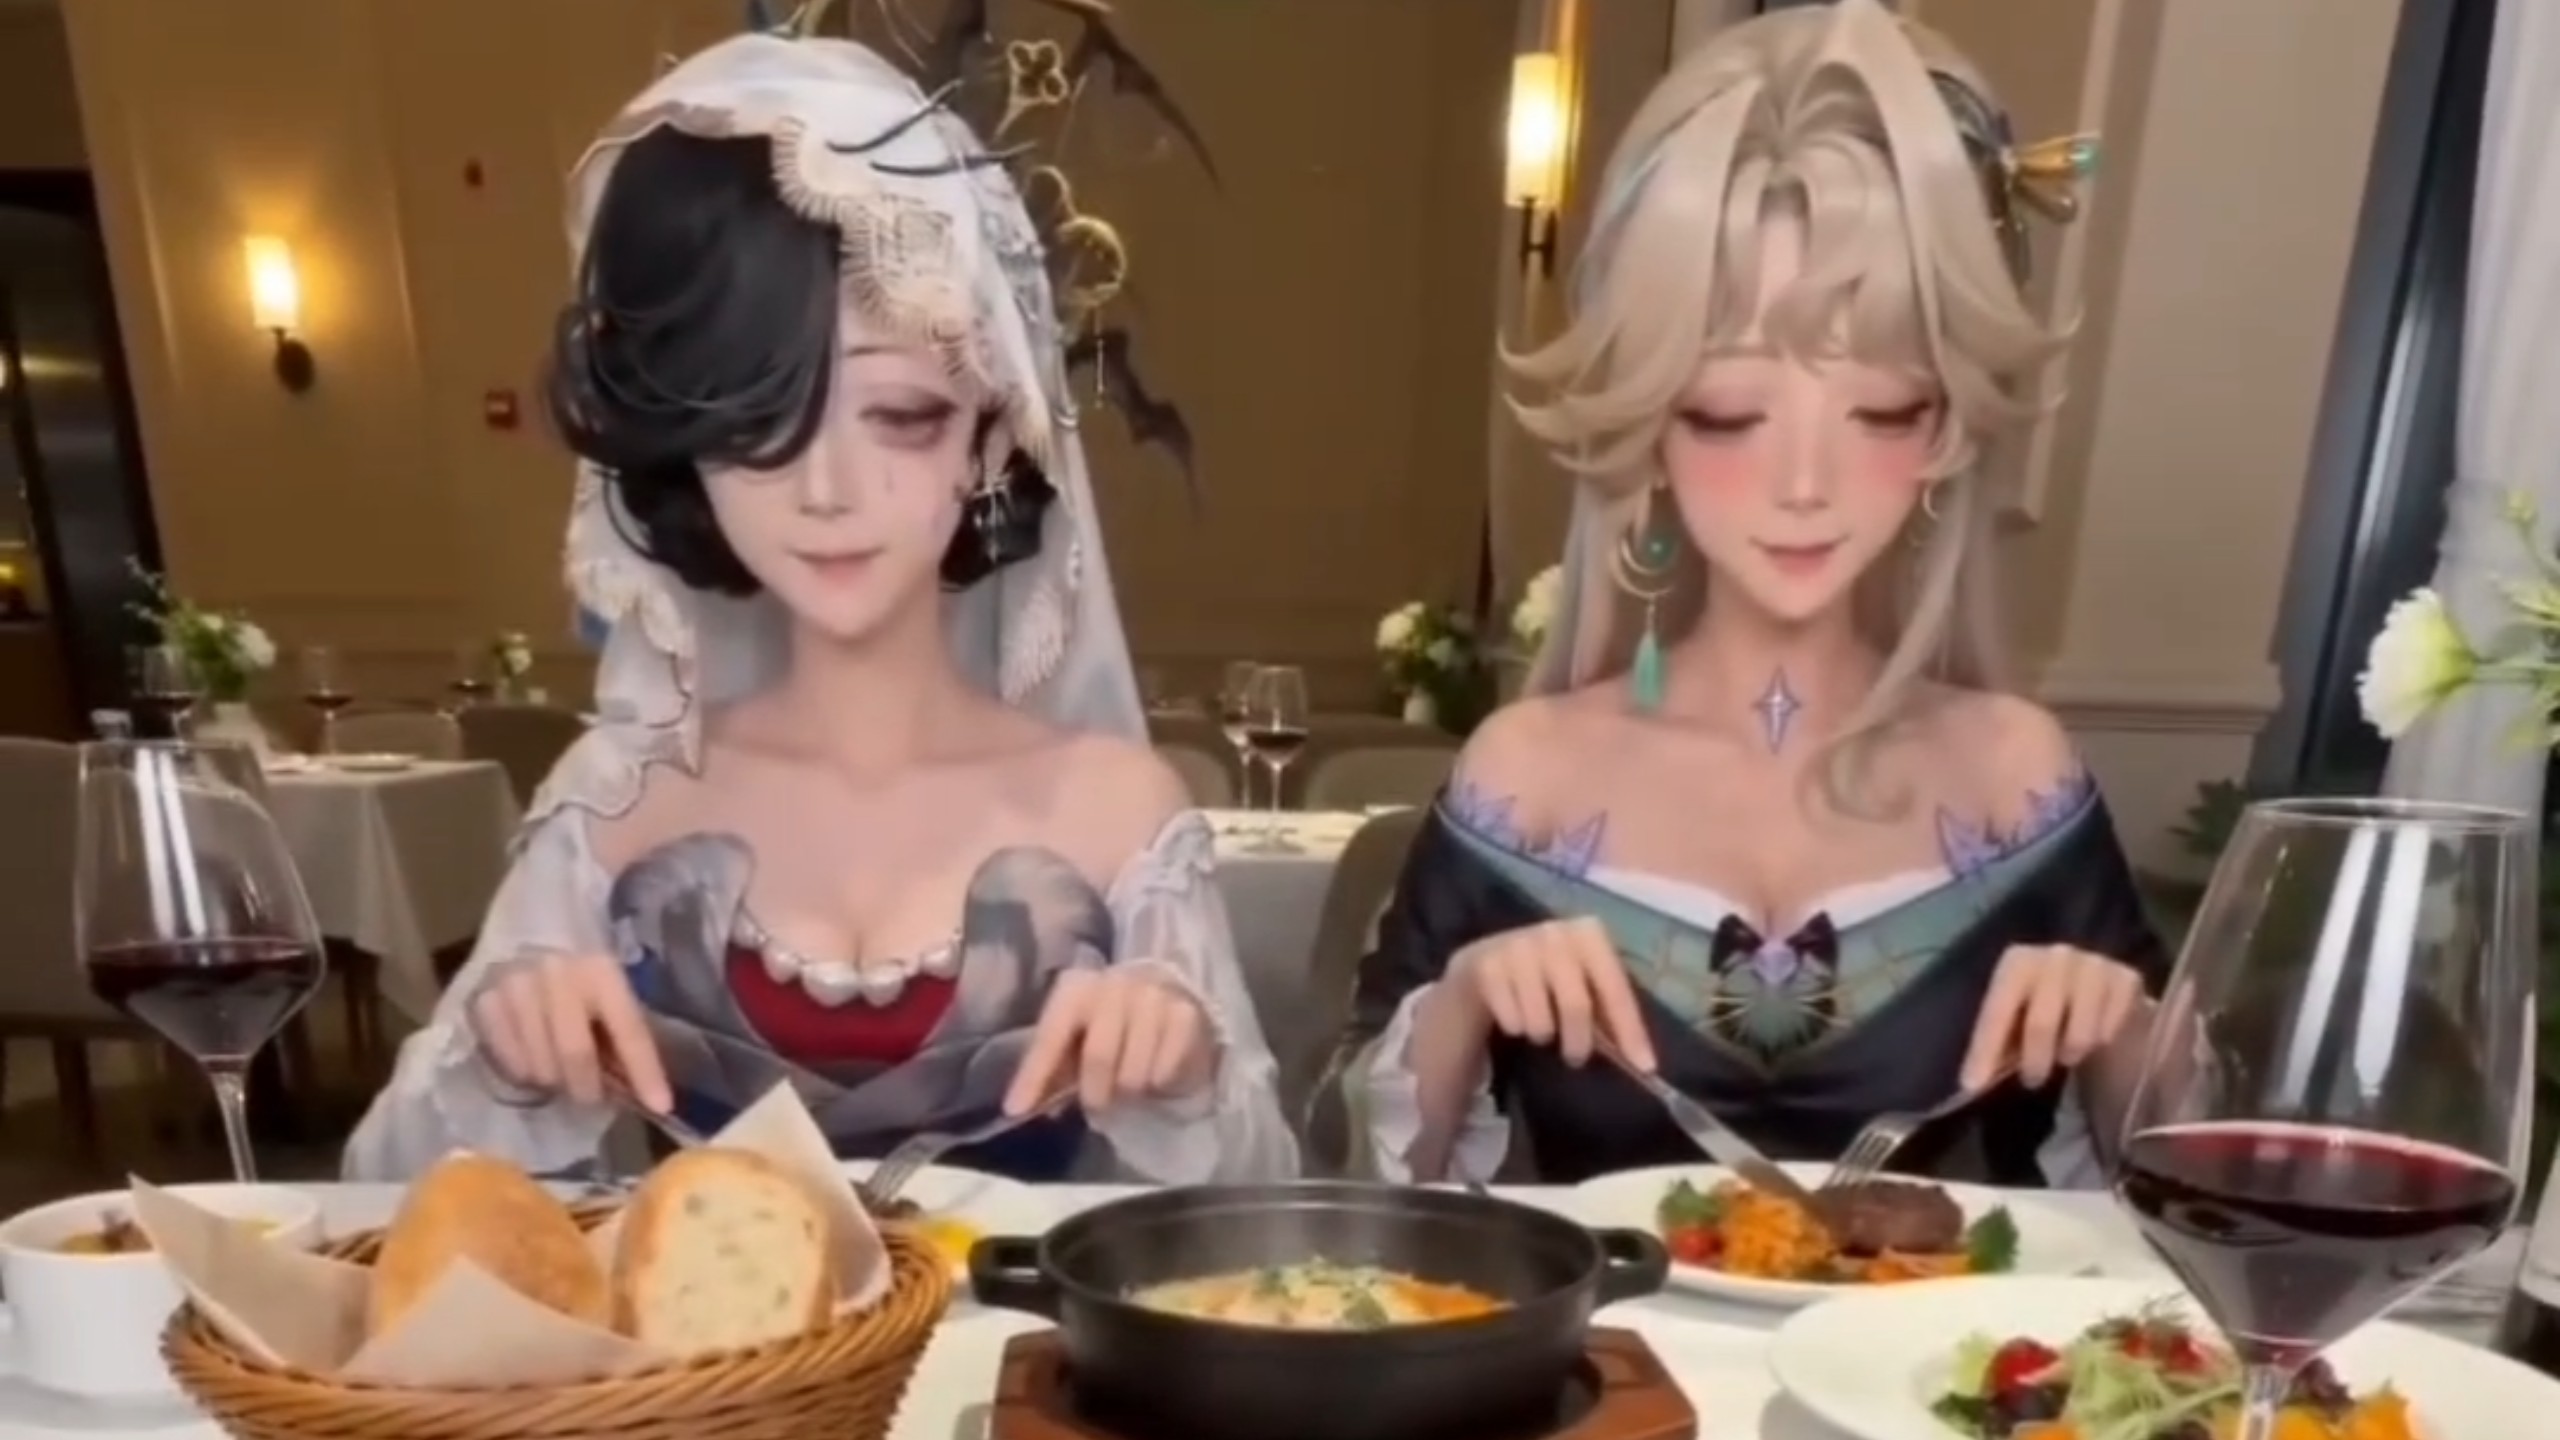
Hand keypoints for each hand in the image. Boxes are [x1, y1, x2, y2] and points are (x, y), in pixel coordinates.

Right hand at [467, 950, 670, 1110]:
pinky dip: (526, 1073)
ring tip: (561, 1073)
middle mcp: (559, 975)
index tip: (661, 1107)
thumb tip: (644, 1092)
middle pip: (576, 1054)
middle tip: (591, 1097)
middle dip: (589, 1088)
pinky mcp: (486, 1003)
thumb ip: (623, 1036)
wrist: (525, 939)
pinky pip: (510, 1063)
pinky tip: (534, 1059)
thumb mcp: (610, 995)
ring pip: (540, 1066)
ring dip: (556, 1082)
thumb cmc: (579, 979)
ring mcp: (517, 988)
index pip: (628, 1030)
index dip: (645, 1072)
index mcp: (602, 971)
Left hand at [1002, 966, 1215, 1115]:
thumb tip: (1020, 1108)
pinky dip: (1158, 1083)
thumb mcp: (1074, 1043)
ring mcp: (1153, 997)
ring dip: (1130, 1091)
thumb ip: (1049, 1071)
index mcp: (1076, 989)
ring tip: (1129, 1083)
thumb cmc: (1109, 1027)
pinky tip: (1155, 1071)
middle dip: (1096, 1093)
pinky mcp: (1184, 1016)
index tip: (1016, 1110)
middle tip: (1098, 1104)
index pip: (1051, 1035)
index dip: (1033, 1076)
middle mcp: (1114, 985)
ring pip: (1135, 1072)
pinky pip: (1164, 1071)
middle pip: (1099, 1057)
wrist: (1169, 1000)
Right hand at [1449, 917, 1654, 1070]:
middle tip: (1576, 1057)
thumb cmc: (1554, 974)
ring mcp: (1518, 947)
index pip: (1615, 989)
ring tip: (1540, 1027)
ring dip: (1542, 1034)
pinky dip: (1516, 1028)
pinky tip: (1514, 1015)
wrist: (1494, 958)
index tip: (1645, 1067)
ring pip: (1540, 1020)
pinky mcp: (1487, 966)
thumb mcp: (1585, 982)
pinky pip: (1511, 1021)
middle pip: (1576, 1005)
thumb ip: (1610, 1012)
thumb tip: (1642, 1061)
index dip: (1630, 1031)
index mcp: (1589, 934)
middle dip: (1579, 1041)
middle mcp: (1554, 933)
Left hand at [1960, 944, 2145, 1088]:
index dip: (1984, 1050)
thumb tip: (1974, 1081)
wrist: (2103, 989)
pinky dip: (2100, 1044)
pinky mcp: (2126, 979)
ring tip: (2066, 1055)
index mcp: (2018, 963)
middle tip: (2031, 1080)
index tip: (1971, 1086)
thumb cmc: (2048, 1007)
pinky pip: (2109, 1031)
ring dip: (2069, 1053)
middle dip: (2033, 1060)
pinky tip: (2096, 1039)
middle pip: (2041, 1023)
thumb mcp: (2018, 1019)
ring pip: (2080, 1034)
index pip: (1997, 1011)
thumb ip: (1998, 1043)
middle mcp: (2056, 956)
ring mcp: (2094, 965)